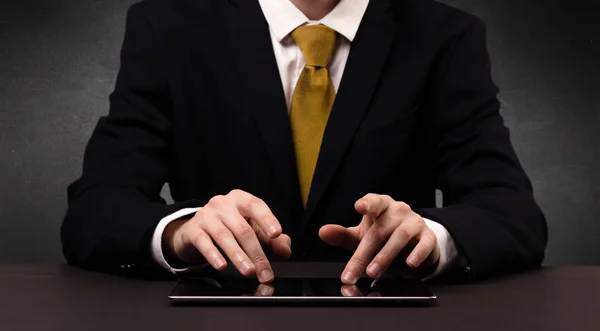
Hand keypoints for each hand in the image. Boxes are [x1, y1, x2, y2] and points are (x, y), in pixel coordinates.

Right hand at [163, 189, 291, 282]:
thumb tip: (285, 250)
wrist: (196, 229)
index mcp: (241, 199)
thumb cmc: (229, 226)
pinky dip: (214, 255)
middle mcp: (223, 204)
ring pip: (225, 237)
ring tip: (249, 271)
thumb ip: (272, 240)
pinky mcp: (193, 230)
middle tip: (265, 271)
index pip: (256, 206)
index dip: (267, 219)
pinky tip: (222, 266)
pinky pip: (204, 243)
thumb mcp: (252, 229)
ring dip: (238, 256)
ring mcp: (206, 216)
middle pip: (243, 229)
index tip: (276, 234)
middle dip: (256, 253)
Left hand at [319, 194, 439, 283]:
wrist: (413, 245)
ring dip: (385, 256)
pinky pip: (425, 244)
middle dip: (365, 253)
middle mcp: (398, 211)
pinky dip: (418, 253)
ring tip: (373, 271)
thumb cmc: (383, 236)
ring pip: (400, 236)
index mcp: (380, 206)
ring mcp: (414, 222)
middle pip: (380, 230)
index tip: (359, 207)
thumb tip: (323, 232)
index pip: (373, 201)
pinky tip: (410, 264)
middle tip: (354, 271)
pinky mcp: (428, 237)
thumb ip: (341, 235)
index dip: (367, 203)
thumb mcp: (361, 236)